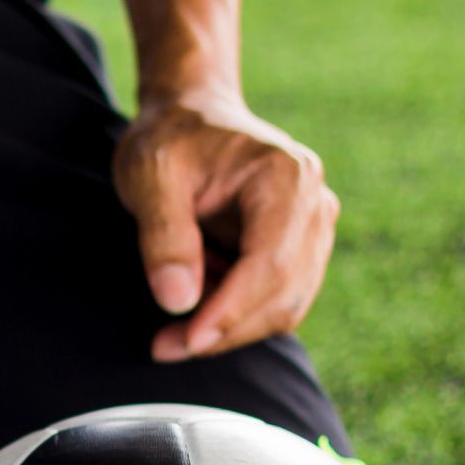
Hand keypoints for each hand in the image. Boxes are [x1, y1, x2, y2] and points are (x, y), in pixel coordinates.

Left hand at [116, 88, 340, 363]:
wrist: (191, 116)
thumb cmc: (169, 140)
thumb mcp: (149, 176)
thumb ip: (164, 236)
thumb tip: (179, 302)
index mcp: (287, 177)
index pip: (272, 263)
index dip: (232, 312)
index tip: (185, 341)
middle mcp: (315, 202)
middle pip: (286, 294)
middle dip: (226, 331)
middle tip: (165, 348)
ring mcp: (315, 227)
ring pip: (287, 305)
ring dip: (231, 330)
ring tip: (171, 333)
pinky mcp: (302, 248)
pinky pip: (278, 300)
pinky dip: (237, 317)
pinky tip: (194, 308)